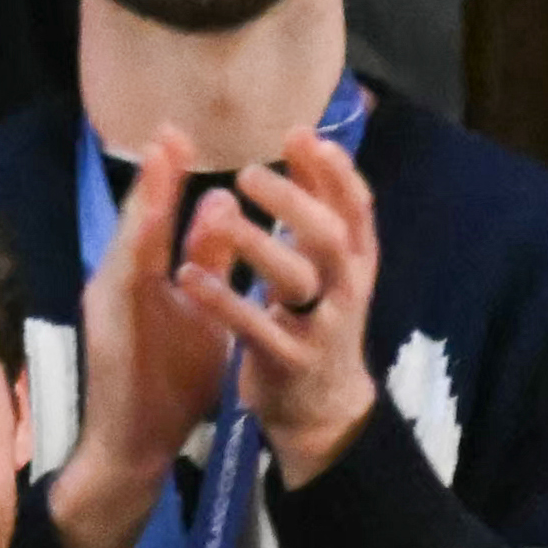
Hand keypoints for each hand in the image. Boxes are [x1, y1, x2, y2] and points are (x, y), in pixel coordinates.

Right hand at [49, 129, 236, 547]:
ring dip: (144, 198)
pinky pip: (124, 276)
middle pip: (138, 219)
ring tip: (162, 154)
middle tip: (171, 130)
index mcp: (145, 279)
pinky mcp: (109, 327)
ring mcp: (110, 303)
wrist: (134, 450)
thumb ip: (210, 262)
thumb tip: (224, 203)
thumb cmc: (168, 389)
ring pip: (128, 240)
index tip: (186, 138)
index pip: (159, 220)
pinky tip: (152, 213)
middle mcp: (120, 282)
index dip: (170, 179)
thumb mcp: (203, 316)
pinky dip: (138, 242)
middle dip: (154, 175)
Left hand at [181, 130, 380, 489]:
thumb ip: (314, 206)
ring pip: (294, 279)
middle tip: (246, 174)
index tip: (301, 135)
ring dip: (255, 244)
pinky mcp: (287, 363)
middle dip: (291, 200)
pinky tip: (189, 276)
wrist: (320, 412)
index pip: (356, 205)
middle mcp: (346, 290)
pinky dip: (220, 301)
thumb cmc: (317, 323)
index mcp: (358, 260)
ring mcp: (319, 329)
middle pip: (327, 234)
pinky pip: (253, 328)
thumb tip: (304, 138)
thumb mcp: (326, 265)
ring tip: (218, 217)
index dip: (333, 170)